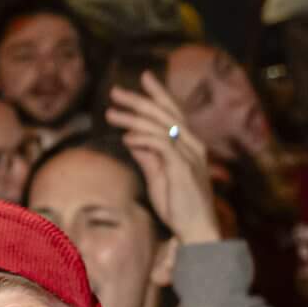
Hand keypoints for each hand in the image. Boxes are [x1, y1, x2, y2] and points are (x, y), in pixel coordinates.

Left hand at [106, 73, 219, 244]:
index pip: (172, 112)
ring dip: (133, 118)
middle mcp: (192, 144)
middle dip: (139, 99)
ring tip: (111, 113)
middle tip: (115, 91)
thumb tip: (131, 138)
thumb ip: (147, 156)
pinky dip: (142, 138)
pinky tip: (126, 137)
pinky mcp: (182, 167)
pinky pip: (161, 144)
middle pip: (165, 112)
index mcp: (188, 145)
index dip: (158, 93)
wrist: (196, 229)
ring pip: (160, 125)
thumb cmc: (178, 206)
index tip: (143, 77)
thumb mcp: (157, 177)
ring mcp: (189, 154)